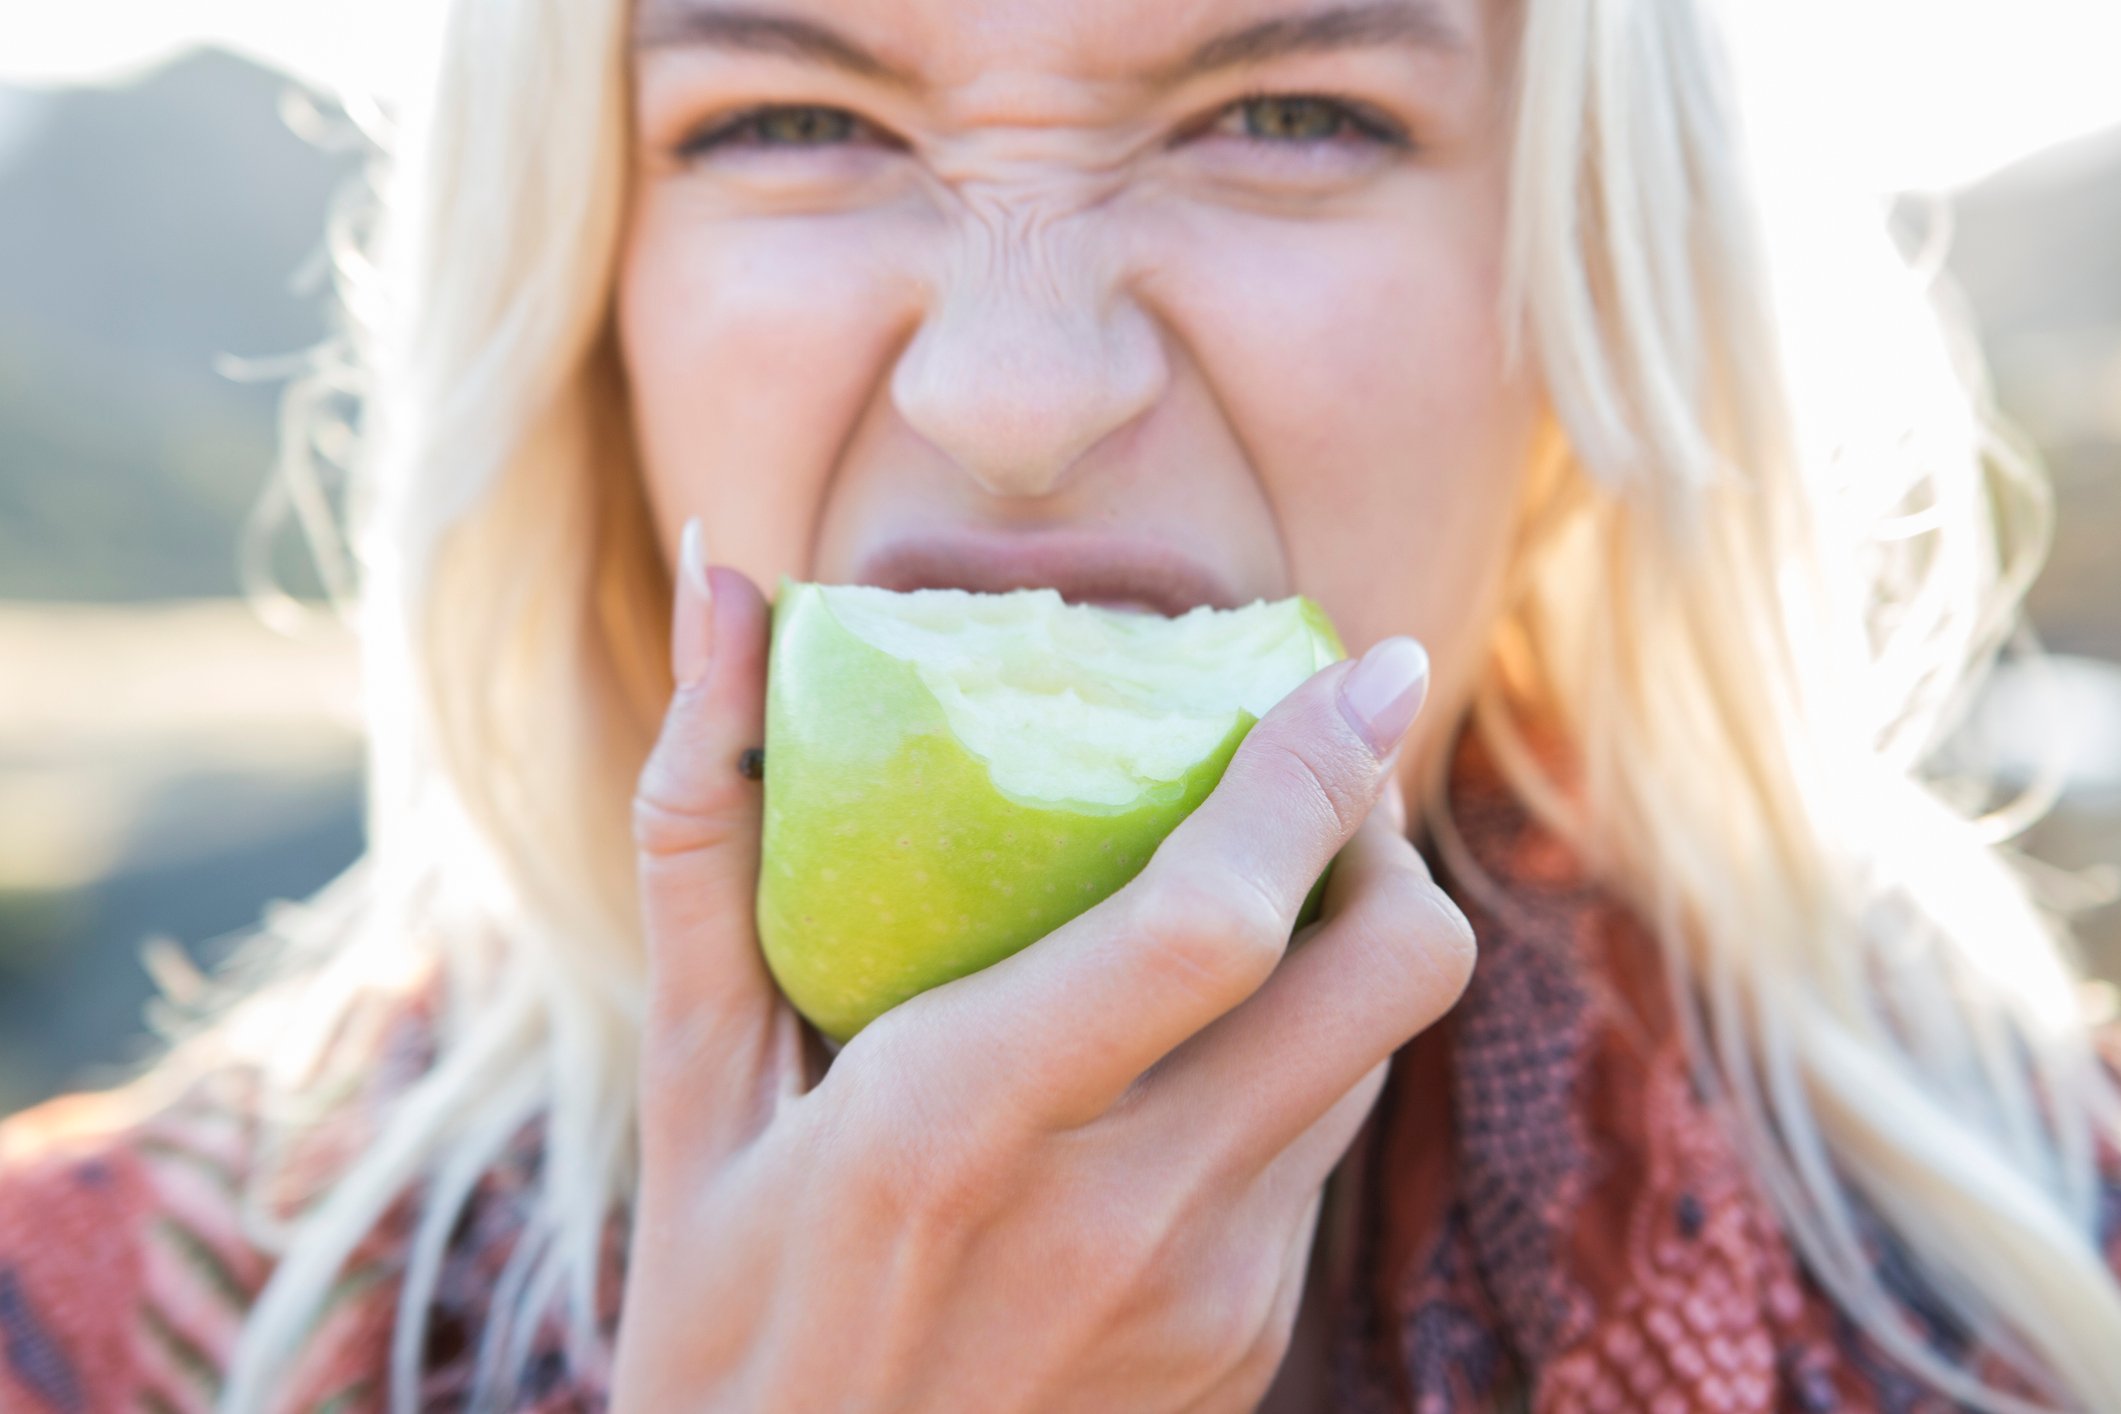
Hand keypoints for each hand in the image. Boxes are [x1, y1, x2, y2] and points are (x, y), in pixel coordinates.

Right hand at [612, 527, 1475, 1411]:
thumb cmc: (719, 1304)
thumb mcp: (687, 1077)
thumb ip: (708, 821)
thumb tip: (720, 579)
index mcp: (958, 1124)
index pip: (1210, 922)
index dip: (1317, 772)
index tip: (1372, 665)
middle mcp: (1121, 1220)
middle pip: (1388, 977)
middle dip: (1387, 844)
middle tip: (1309, 780)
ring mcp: (1209, 1301)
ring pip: (1372, 1058)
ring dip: (1343, 950)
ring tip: (1237, 895)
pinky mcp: (1250, 1349)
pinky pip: (1318, 1155)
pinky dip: (1288, 1065)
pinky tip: (1184, 1056)